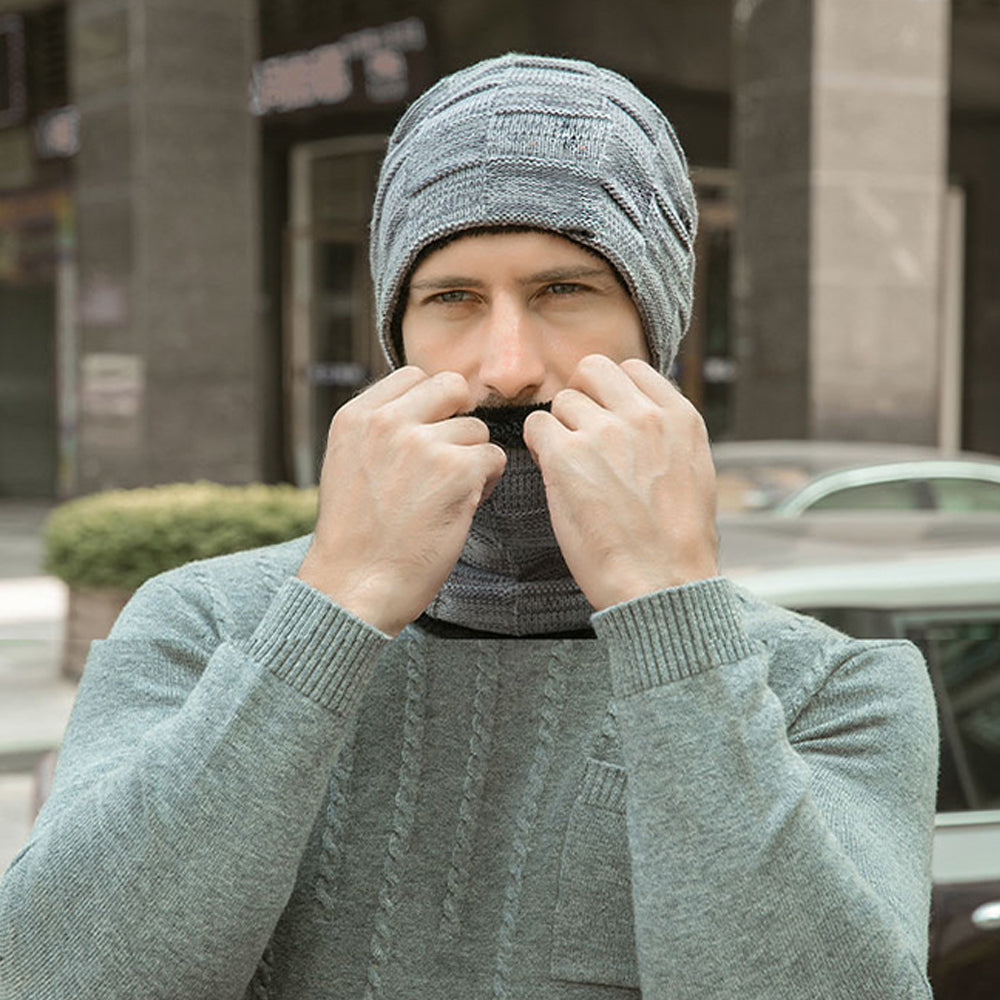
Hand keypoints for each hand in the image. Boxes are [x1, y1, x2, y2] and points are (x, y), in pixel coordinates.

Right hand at [297, 367, 506, 634]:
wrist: (356, 586)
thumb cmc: (356, 536)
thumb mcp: (348, 463)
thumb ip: (380, 429)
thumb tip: (426, 406)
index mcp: (355, 417)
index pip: (413, 376)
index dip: (431, 404)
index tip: (429, 433)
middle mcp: (387, 422)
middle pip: (452, 386)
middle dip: (460, 417)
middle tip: (453, 454)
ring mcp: (422, 444)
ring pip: (477, 429)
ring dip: (472, 459)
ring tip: (447, 494)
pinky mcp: (457, 471)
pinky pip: (494, 458)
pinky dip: (487, 483)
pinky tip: (462, 505)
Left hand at [522, 355, 717, 610]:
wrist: (661, 583)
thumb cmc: (676, 543)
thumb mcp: (693, 473)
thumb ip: (666, 436)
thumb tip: (638, 416)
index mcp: (680, 418)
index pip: (632, 370)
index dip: (611, 392)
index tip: (606, 418)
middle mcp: (644, 416)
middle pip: (593, 370)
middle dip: (581, 397)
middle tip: (578, 433)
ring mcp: (604, 433)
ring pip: (562, 400)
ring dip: (560, 429)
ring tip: (570, 465)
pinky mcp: (567, 456)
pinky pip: (535, 426)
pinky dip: (537, 445)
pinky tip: (551, 469)